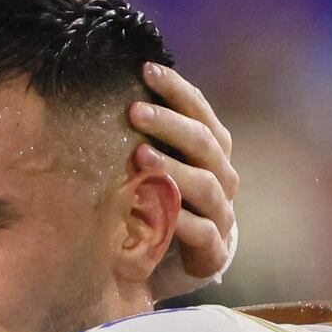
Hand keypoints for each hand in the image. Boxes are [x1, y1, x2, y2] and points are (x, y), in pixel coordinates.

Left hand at [135, 62, 238, 295]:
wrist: (181, 262)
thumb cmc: (163, 201)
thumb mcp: (157, 165)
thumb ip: (147, 135)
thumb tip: (109, 89)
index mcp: (211, 151)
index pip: (200, 112)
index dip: (177, 89)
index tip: (146, 69)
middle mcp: (222, 177)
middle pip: (205, 144)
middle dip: (171, 124)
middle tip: (135, 112)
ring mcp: (221, 213)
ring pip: (206, 185)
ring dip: (174, 168)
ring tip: (140, 156)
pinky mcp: (213, 250)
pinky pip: (202, 232)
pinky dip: (181, 221)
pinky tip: (155, 211)